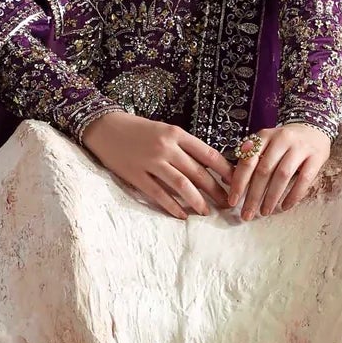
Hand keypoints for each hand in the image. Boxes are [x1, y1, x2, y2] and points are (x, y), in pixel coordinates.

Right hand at [79, 109, 234, 219]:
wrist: (105, 127)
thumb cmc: (137, 130)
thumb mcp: (164, 130)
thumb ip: (183, 147)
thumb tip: (207, 168)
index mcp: (176, 133)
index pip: (208, 154)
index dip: (225, 171)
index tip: (236, 183)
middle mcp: (166, 147)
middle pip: (198, 173)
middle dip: (216, 191)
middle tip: (227, 204)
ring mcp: (150, 162)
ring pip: (181, 185)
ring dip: (197, 201)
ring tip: (206, 212)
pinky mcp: (136, 175)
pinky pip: (158, 194)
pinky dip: (172, 206)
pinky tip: (182, 215)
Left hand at [225, 122, 331, 219]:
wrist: (314, 128)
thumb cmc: (284, 143)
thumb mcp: (265, 144)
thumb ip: (250, 159)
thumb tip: (228, 182)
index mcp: (264, 136)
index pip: (248, 161)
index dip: (239, 182)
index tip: (232, 202)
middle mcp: (281, 139)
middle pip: (264, 170)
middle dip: (254, 196)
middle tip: (247, 214)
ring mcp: (300, 147)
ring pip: (282, 175)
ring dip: (271, 197)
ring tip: (264, 212)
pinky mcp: (316, 156)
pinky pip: (304, 179)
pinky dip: (294, 195)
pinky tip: (285, 206)